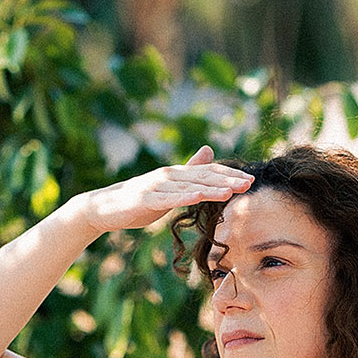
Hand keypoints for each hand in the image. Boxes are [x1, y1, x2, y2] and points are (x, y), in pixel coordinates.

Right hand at [69, 145, 253, 233]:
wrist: (106, 207)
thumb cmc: (139, 198)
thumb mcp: (169, 185)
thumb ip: (189, 170)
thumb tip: (209, 150)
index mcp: (176, 174)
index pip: (208, 172)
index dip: (229, 175)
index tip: (250, 180)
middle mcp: (169, 175)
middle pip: (203, 177)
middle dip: (227, 180)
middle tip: (249, 184)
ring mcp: (157, 186)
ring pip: (189, 187)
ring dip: (211, 189)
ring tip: (231, 192)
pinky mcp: (146, 199)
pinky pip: (168, 198)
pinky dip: (184, 197)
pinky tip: (199, 198)